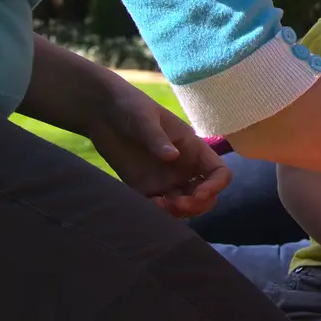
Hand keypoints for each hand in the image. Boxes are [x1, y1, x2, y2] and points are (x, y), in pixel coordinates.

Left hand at [87, 78, 231, 218]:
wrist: (102, 112)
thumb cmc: (130, 106)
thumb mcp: (144, 118)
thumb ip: (157, 138)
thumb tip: (173, 157)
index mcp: (193, 149)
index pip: (218, 172)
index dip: (216, 186)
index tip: (200, 193)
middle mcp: (184, 168)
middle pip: (205, 196)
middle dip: (197, 205)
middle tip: (177, 204)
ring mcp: (165, 180)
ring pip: (184, 206)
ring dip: (178, 212)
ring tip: (159, 206)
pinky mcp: (145, 189)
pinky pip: (159, 209)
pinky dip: (158, 214)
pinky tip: (148, 207)